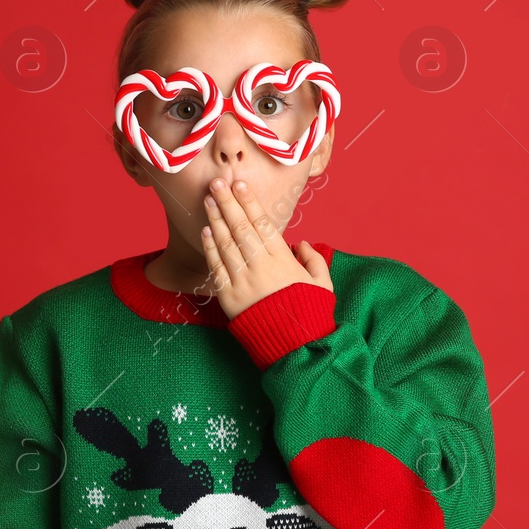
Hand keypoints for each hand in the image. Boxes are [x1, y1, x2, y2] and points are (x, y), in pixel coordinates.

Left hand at [200, 177, 332, 320]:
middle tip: (217, 182)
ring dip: (216, 219)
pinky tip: (206, 231)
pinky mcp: (229, 297)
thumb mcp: (322, 284)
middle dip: (227, 202)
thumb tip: (300, 243)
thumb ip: (314, 260)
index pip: (263, 223)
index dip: (249, 202)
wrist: (294, 346)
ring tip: (208, 199)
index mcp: (283, 259)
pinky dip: (210, 248)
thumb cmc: (309, 312)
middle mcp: (261, 266)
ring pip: (226, 243)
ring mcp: (243, 281)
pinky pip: (217, 267)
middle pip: (240, 227)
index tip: (239, 184)